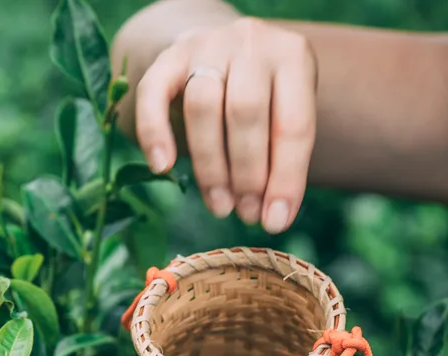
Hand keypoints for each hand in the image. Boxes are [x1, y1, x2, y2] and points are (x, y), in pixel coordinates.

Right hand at [135, 17, 316, 231]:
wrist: (222, 48)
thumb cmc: (262, 93)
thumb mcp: (284, 110)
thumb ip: (281, 154)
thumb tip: (272, 216)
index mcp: (293, 56)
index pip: (293, 124)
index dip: (286, 178)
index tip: (275, 222)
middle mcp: (251, 42)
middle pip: (245, 114)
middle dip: (247, 173)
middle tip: (244, 214)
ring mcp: (207, 44)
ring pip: (202, 107)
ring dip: (211, 166)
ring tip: (219, 205)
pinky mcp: (169, 55)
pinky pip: (153, 94)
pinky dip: (155, 133)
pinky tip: (162, 166)